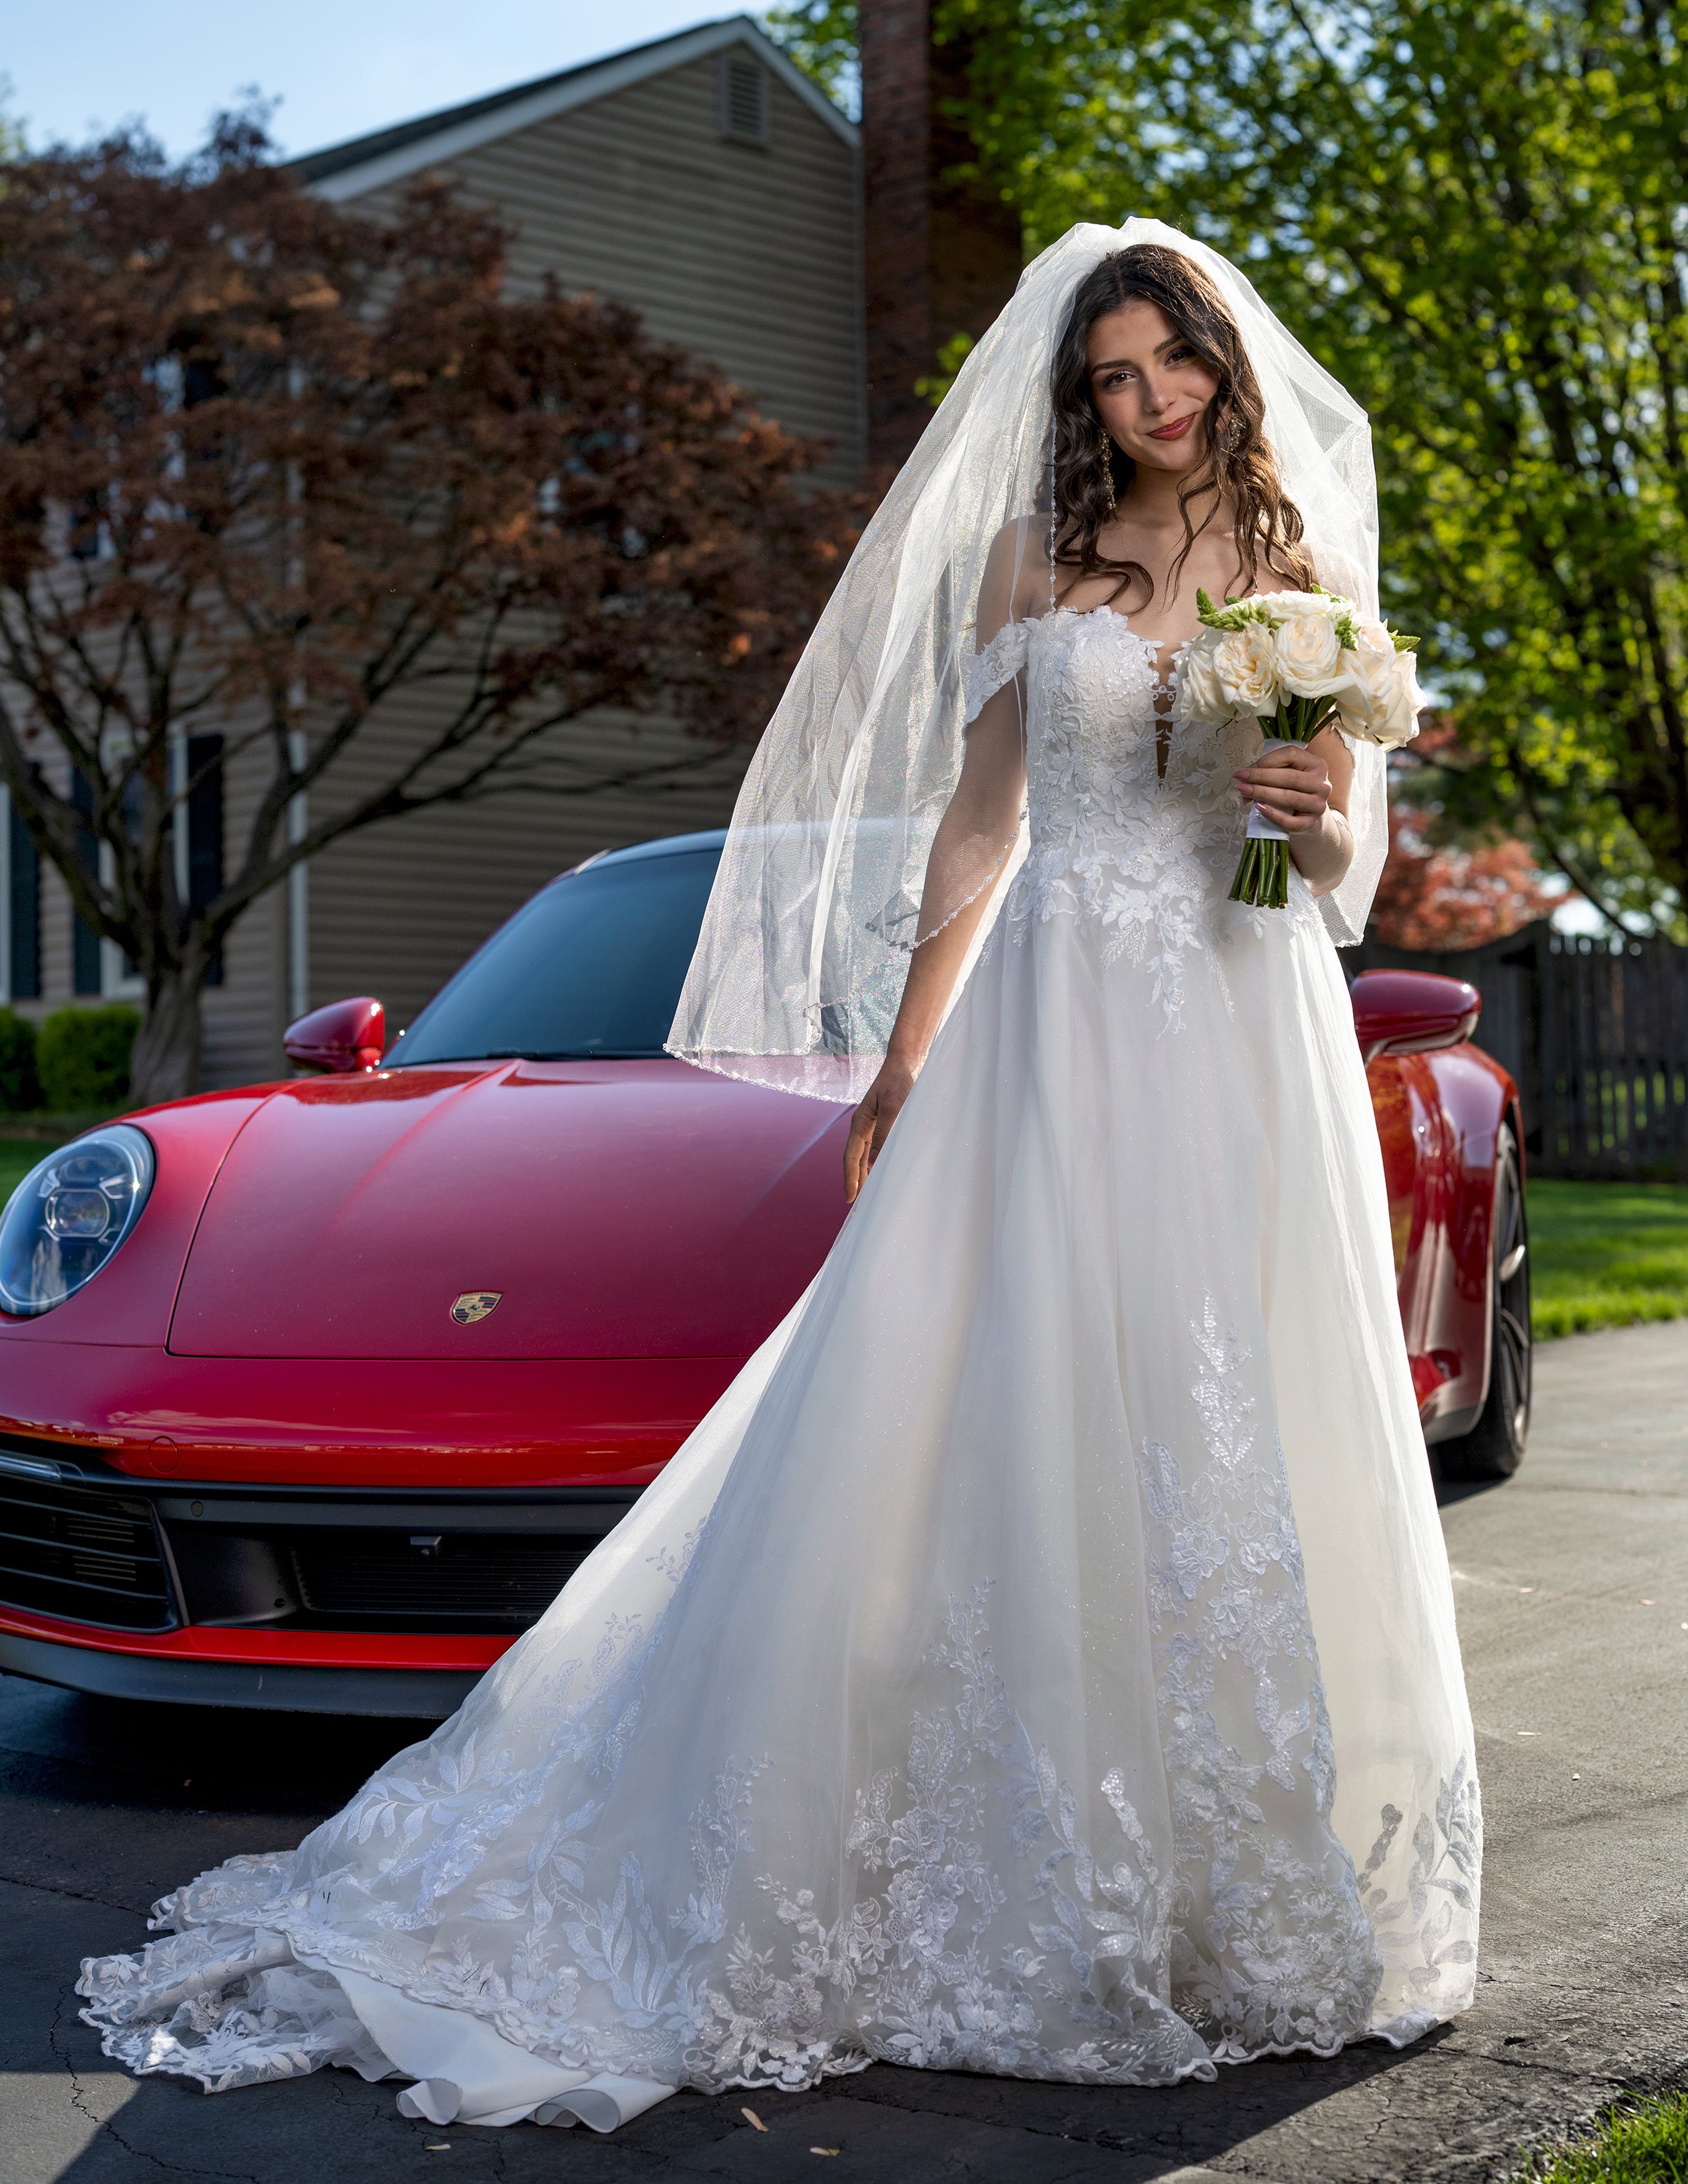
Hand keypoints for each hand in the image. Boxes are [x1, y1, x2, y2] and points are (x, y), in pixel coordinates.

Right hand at [843, 1056, 915, 1203]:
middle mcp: (864, 1125)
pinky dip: (878, 1162)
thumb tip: (877, 1157)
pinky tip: (884, 1171)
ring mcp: (873, 1124)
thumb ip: (886, 1131)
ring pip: (866, 1155)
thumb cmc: (900, 1080)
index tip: (851, 1199)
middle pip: (856, 1159)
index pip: (851, 1156)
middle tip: (858, 1204)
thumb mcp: (894, 1105)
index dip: (850, 1178)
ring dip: (867, 1173)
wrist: (906, 1062)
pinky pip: (878, 1148)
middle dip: (856, 1180)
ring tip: (870, 1193)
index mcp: (860, 1122)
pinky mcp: (885, 1122)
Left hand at [1233, 742, 1331, 833]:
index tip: (1244, 770)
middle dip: (1261, 778)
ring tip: (1244, 793)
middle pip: (1289, 777)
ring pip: (1289, 798)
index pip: (1291, 755)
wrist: (1307, 813)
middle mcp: (1321, 783)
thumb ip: (1269, 770)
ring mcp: (1318, 804)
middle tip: (1240, 781)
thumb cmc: (1293, 789)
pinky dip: (1274, 816)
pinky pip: (1291, 822)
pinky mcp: (1311, 822)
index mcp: (1316, 764)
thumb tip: (1244, 777)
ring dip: (1263, 794)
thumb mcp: (1286, 773)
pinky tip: (1259, 809)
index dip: (1265, 761)